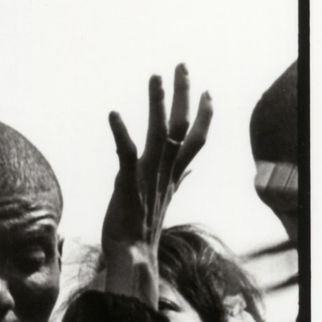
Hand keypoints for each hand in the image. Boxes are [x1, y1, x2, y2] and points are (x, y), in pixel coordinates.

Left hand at [100, 66, 211, 297]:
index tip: (207, 91)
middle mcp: (164, 172)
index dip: (204, 115)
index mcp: (172, 174)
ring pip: (160, 134)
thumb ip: (177, 178)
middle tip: (182, 65)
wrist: (131, 256)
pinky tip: (113, 113)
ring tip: (155, 76)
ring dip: (158, 103)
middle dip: (184, 95)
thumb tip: (190, 168)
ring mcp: (147, 177)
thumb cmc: (142, 227)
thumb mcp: (163, 197)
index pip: (196, 140)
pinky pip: (126, 154)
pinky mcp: (127, 185)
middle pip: (182, 127)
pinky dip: (121, 133)